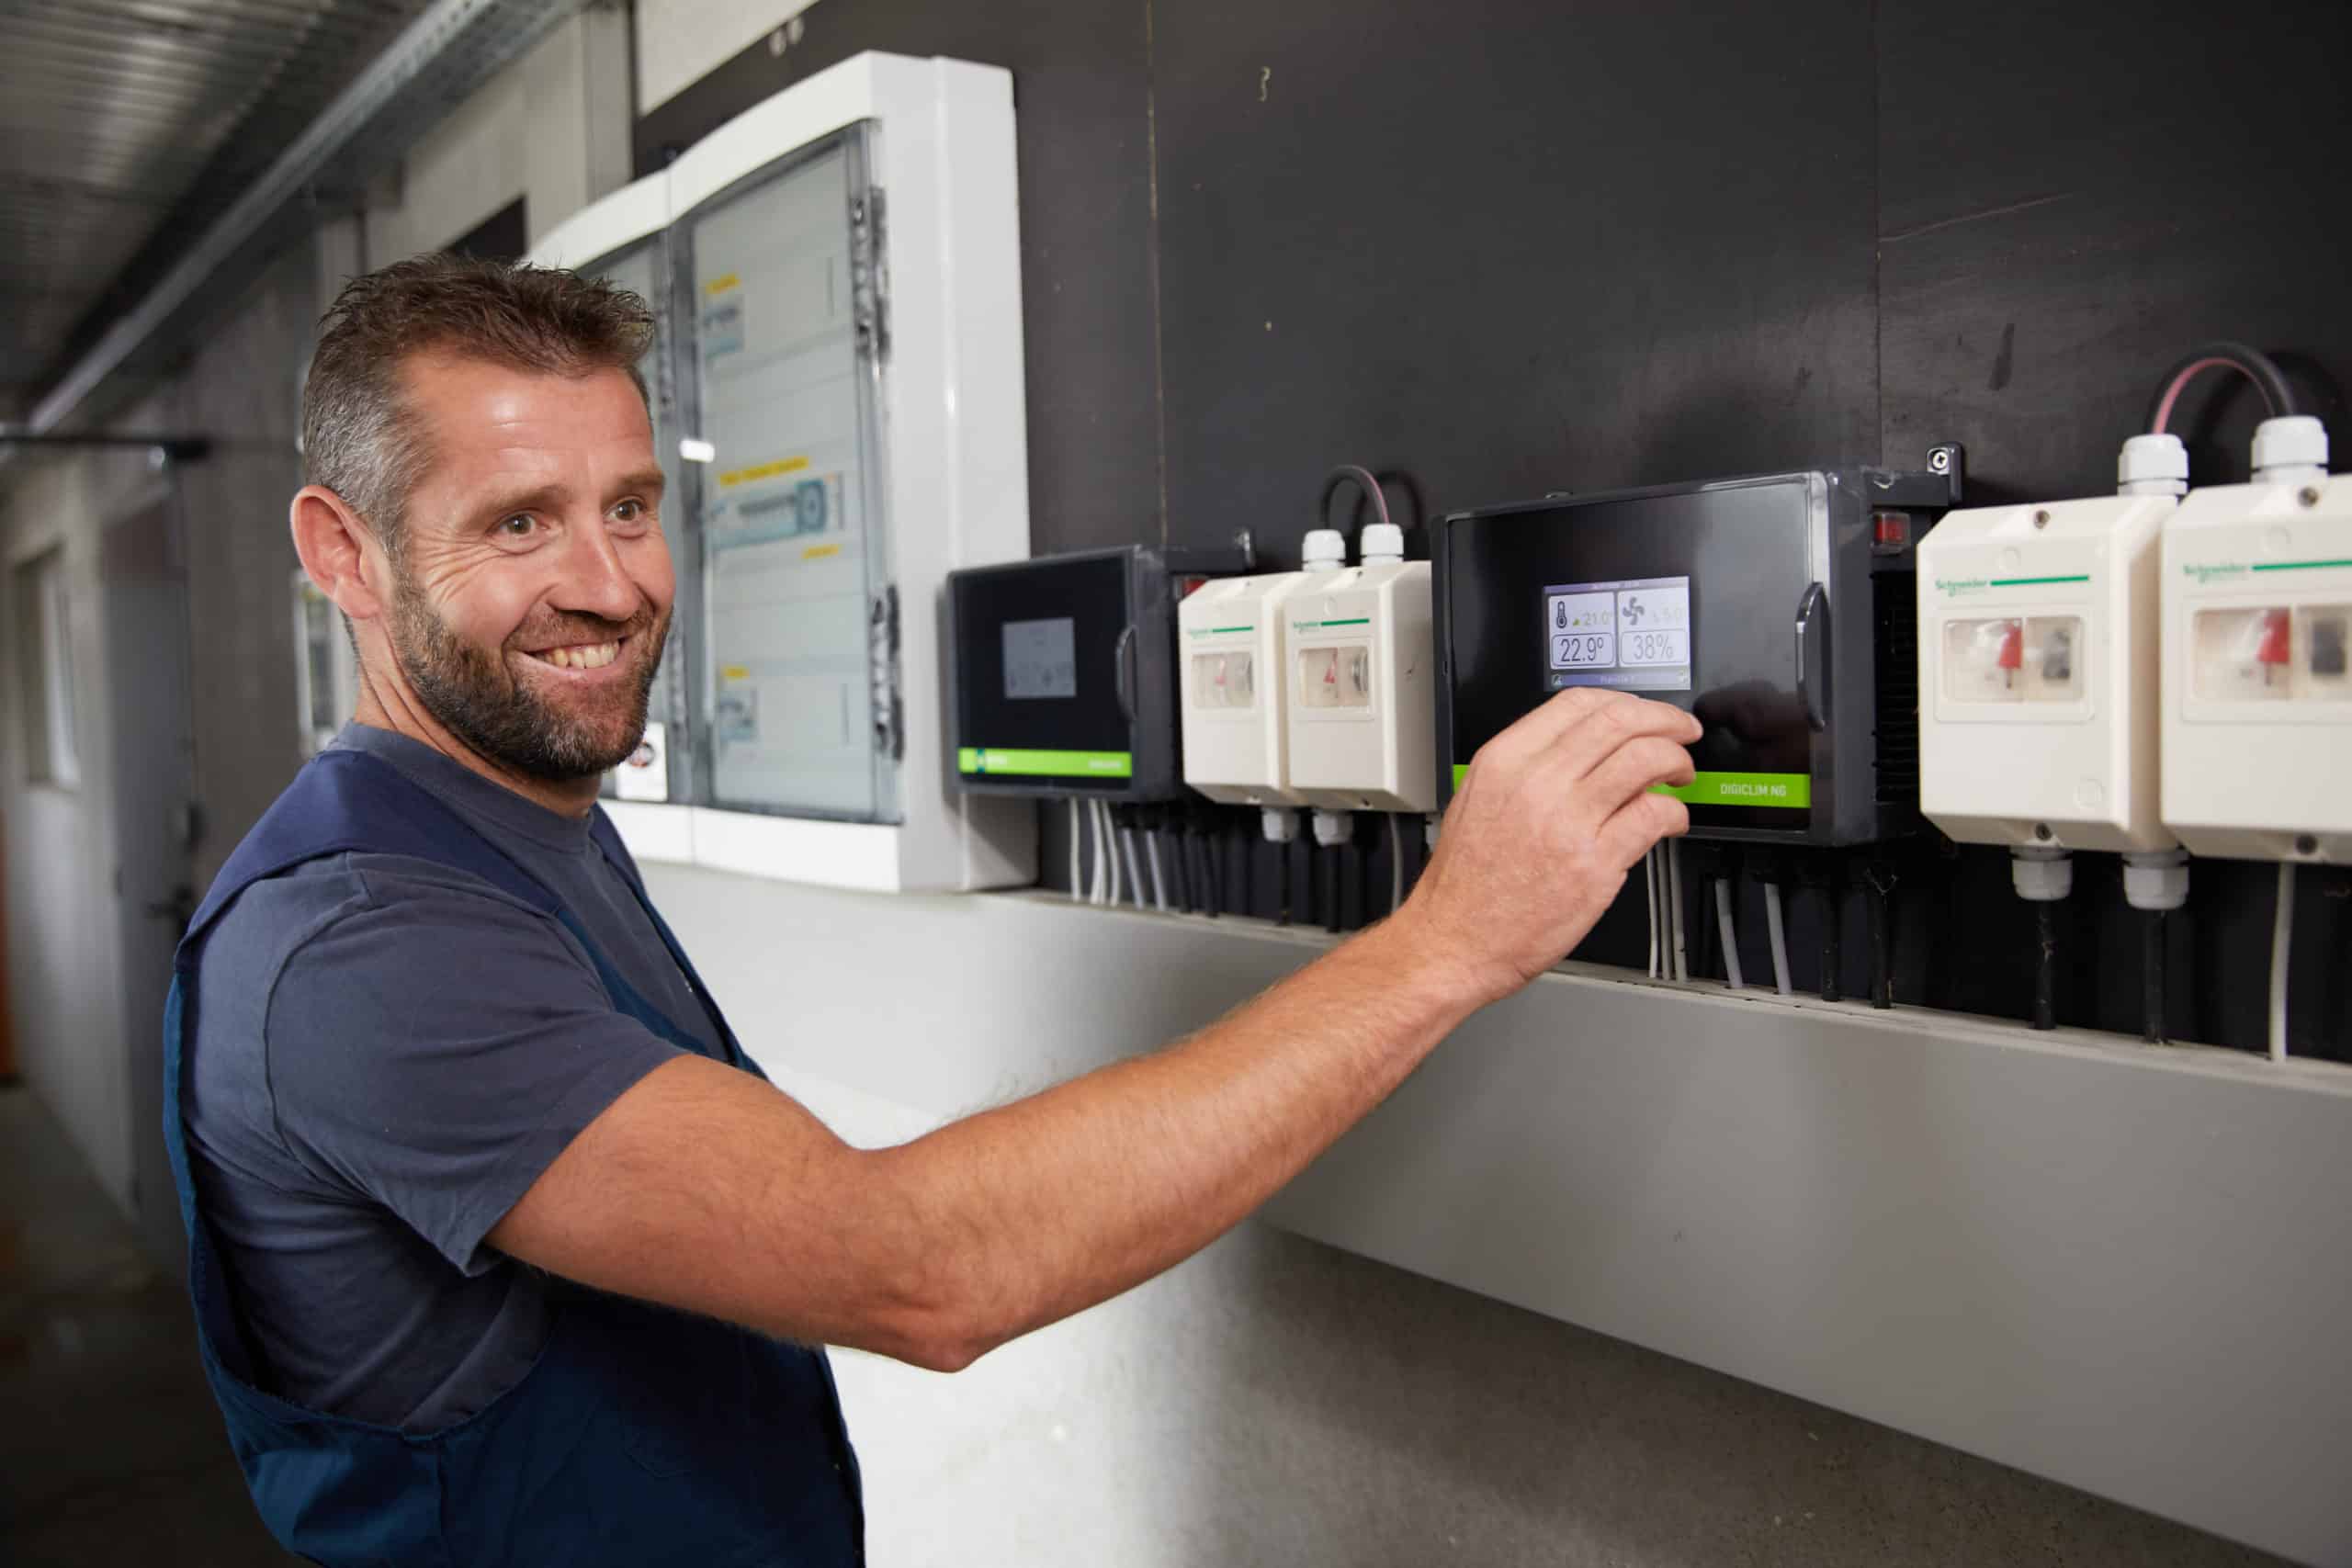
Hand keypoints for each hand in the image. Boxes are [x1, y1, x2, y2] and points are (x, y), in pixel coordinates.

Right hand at [1401, 688, 1700, 1005]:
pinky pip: (1654, 815)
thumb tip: (1591, 750)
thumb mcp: (1478, 798)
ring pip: (1646, 759)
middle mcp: (1536, 783)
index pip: (1579, 703)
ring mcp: (1567, 822)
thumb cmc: (1466, 883)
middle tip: (1681, 733)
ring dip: (1677, 760)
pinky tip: (1671, 820)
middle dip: (1665, 721)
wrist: (1454, 940)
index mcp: (1504, 761)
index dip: (1626, 702)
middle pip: (1620, 722)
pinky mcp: (1595, 864)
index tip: (1643, 713)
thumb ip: (1529, 767)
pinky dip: (1675, 811)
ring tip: (1680, 774)